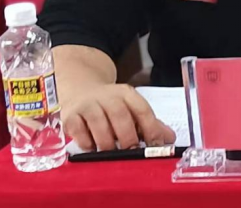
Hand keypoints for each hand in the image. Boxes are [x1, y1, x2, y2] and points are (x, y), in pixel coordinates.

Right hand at [61, 83, 175, 150]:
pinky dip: (88, 144)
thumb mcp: (131, 108)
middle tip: (131, 151)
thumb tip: (169, 139)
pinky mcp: (71, 116)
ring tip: (111, 152)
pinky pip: (80, 134)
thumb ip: (150, 124)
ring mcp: (88, 105)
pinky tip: (93, 147)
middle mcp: (107, 96)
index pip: (142, 109)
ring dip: (108, 144)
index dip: (151, 129)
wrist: (81, 89)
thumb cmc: (110, 105)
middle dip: (128, 138)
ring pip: (100, 126)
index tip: (156, 145)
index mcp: (126, 94)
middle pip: (120, 116)